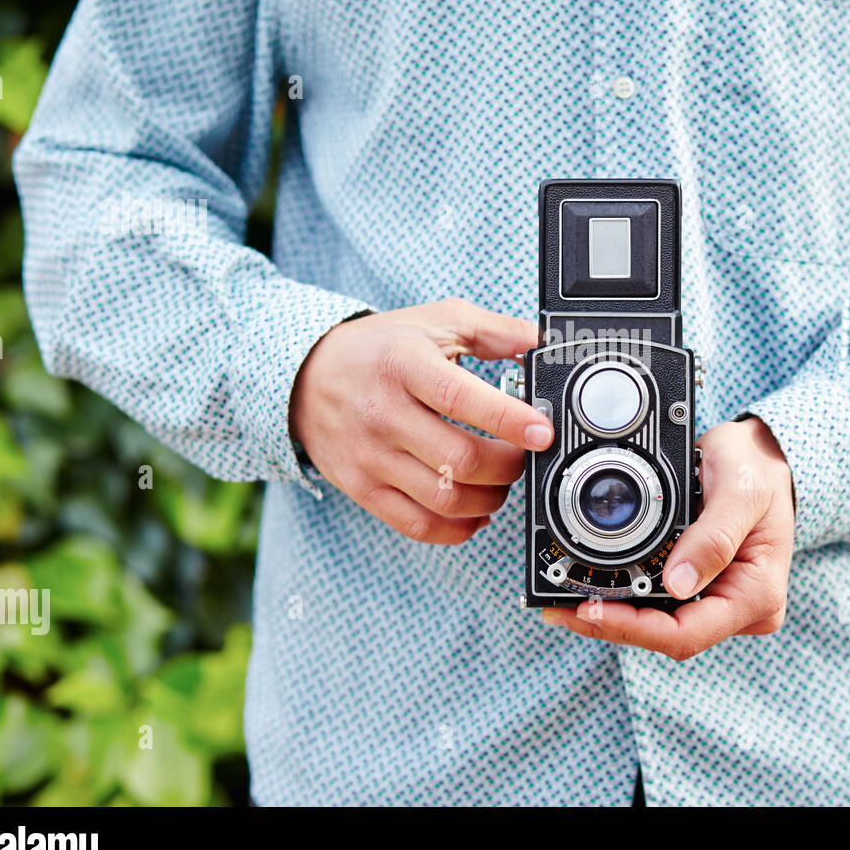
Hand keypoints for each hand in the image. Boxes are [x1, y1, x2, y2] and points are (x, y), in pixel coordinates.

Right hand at [289, 298, 551, 542]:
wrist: (305, 375)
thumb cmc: (379, 349)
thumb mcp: (436, 321)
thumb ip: (495, 331)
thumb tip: (544, 345)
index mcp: (404, 365)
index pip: (459, 399)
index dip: (508, 420)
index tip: (541, 432)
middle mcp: (383, 414)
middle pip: (460, 461)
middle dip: (509, 466)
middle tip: (522, 455)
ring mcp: (370, 457)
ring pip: (445, 500)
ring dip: (490, 498)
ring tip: (500, 481)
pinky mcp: (362, 489)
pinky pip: (418, 525)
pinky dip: (458, 528)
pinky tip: (475, 510)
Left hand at [542, 417, 794, 659]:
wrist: (759, 456)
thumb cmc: (756, 469)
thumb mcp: (740, 490)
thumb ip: (714, 537)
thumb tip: (678, 584)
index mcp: (756, 595)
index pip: (687, 634)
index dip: (633, 628)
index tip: (589, 609)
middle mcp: (739, 608)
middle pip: (665, 635)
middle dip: (611, 624)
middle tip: (559, 606)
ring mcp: (718, 601)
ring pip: (657, 625)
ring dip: (611, 615)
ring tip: (563, 599)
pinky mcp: (700, 589)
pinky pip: (657, 604)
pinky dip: (623, 598)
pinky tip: (590, 589)